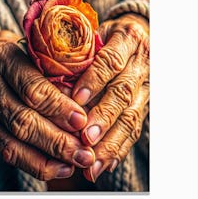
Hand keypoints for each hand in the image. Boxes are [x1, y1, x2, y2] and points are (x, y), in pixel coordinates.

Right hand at [0, 24, 94, 180]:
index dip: (59, 108)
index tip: (82, 121)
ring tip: (75, 163)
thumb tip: (81, 105)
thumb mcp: (28, 49)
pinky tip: (56, 167)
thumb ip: (50, 72)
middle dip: (57, 141)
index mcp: (1, 57)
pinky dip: (33, 163)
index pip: (32, 88)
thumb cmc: (10, 53)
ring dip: (48, 158)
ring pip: (13, 143)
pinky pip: (6, 151)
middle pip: (22, 120)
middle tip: (85, 152)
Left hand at [71, 13, 148, 181]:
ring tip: (92, 162)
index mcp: (127, 38)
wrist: (135, 36)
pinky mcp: (144, 104)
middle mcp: (142, 62)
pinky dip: (119, 148)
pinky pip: (135, 128)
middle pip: (123, 92)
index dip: (94, 80)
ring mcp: (146, 85)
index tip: (76, 99)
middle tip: (85, 138)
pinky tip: (104, 163)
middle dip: (103, 116)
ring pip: (131, 116)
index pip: (110, 60)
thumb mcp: (92, 35)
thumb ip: (76, 54)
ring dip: (111, 141)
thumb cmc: (105, 36)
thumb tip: (51, 84)